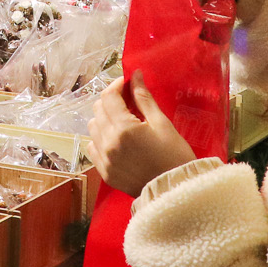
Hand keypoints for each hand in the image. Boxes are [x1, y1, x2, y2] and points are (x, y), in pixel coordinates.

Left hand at [87, 74, 196, 195]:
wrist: (174, 191)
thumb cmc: (173, 156)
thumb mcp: (162, 123)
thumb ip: (144, 98)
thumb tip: (134, 75)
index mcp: (124, 129)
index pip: (109, 97)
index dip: (117, 85)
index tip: (128, 83)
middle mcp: (108, 143)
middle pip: (98, 110)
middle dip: (111, 101)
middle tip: (128, 102)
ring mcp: (104, 159)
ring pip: (93, 127)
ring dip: (104, 119)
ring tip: (122, 121)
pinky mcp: (104, 172)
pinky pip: (92, 147)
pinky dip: (100, 138)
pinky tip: (116, 139)